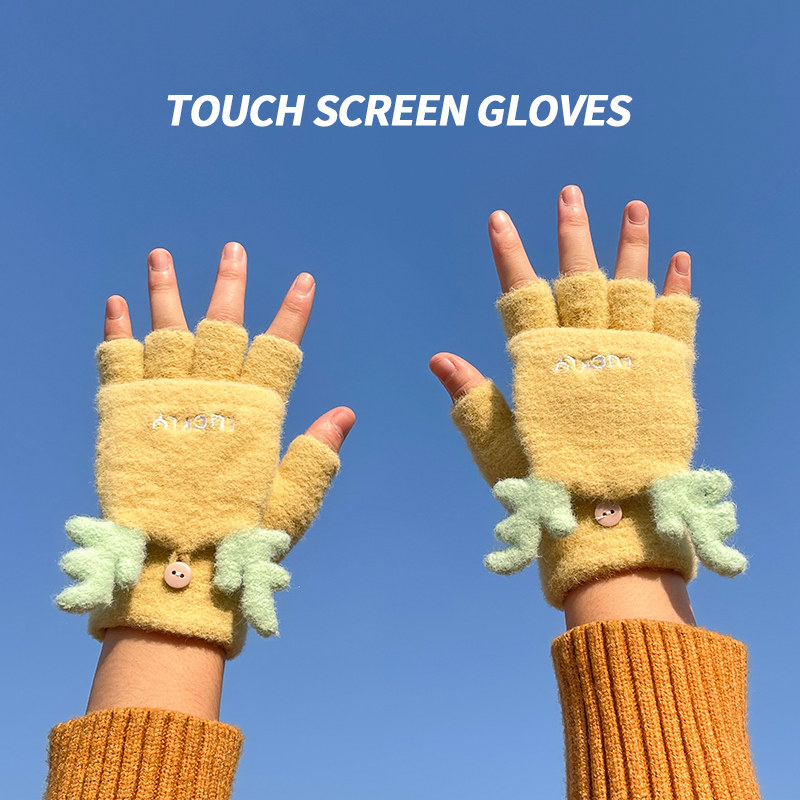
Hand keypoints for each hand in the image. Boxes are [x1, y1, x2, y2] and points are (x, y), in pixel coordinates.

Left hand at [82, 244, 352, 717]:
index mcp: (254, 415)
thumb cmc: (238, 542)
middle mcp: (210, 396)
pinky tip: (116, 302)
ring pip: (167, 328)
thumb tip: (345, 412)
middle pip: (223, 324)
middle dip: (230, 283)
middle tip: (233, 249)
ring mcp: (164, 400)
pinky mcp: (124, 414)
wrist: (171, 571)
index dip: (293, 311)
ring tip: (160, 254)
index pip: (281, 347)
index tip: (303, 280)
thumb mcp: (290, 502)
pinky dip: (116, 329)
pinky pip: (118, 359)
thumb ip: (315, 454)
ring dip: (165, 289)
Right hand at [430, 187, 709, 624]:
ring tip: (634, 206)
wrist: (613, 522)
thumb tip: (438, 359)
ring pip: (632, 284)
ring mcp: (633, 356)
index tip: (501, 220)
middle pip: (579, 275)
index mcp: (544, 364)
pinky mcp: (671, 372)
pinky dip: (678, 287)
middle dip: (573, 231)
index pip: (520, 294)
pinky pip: (676, 318)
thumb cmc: (549, 488)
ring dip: (632, 243)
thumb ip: (472, 398)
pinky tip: (679, 259)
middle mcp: (588, 349)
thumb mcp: (498, 445)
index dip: (509, 254)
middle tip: (571, 193)